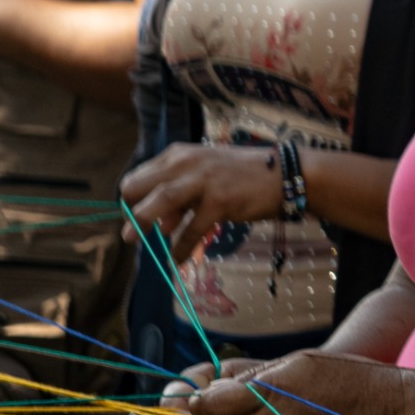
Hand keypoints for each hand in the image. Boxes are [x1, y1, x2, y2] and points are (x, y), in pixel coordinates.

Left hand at [121, 142, 281, 259]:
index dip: (132, 199)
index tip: (134, 217)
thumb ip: (181, 198)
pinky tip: (177, 260)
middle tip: (131, 233)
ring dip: (141, 223)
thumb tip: (160, 225)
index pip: (138, 177)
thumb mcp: (205, 178)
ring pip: (159, 202)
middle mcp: (186, 163)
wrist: (285, 175)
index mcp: (179, 155)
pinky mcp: (220, 201)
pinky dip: (181, 248)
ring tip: (134, 241)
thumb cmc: (243, 176)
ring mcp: (203, 181)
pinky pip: (191, 230)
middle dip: (130, 211)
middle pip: (140, 186)